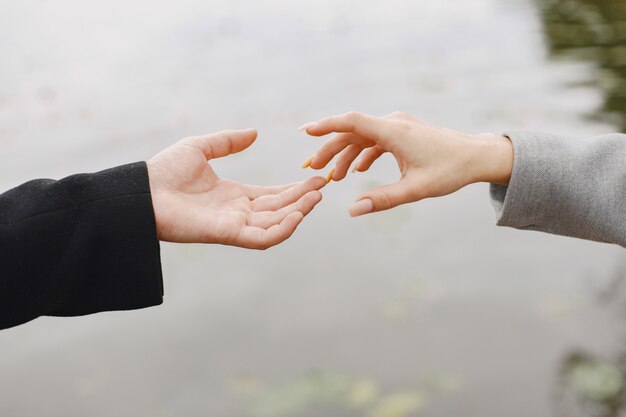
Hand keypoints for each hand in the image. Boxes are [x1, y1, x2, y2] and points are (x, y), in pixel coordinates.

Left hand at [147, 129, 325, 248]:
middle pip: (279, 208)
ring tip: (316, 197)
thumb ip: (228, 142)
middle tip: (323, 185)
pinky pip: (262, 238)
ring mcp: (234, 225)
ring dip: (298, 211)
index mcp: (234, 195)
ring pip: (276, 223)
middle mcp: (238, 212)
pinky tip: (297, 215)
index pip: (272, 194)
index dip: (294, 188)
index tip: (315, 178)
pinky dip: (282, 229)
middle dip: (302, 198)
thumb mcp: (200, 148)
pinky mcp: (228, 234)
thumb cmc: (164, 172)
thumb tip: (255, 133)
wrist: (142, 192)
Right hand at [300, 112, 512, 216]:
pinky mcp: (403, 133)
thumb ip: (383, 199)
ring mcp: (398, 126)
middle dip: (330, 150)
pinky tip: (357, 171)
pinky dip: (363, 154)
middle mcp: (393, 123)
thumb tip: (353, 210)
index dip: (326, 125)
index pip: (351, 122)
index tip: (305, 131)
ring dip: (346, 155)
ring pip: (362, 137)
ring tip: (333, 177)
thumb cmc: (450, 171)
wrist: (478, 157)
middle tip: (313, 170)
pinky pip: (375, 140)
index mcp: (394, 131)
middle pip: (352, 132)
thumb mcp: (416, 189)